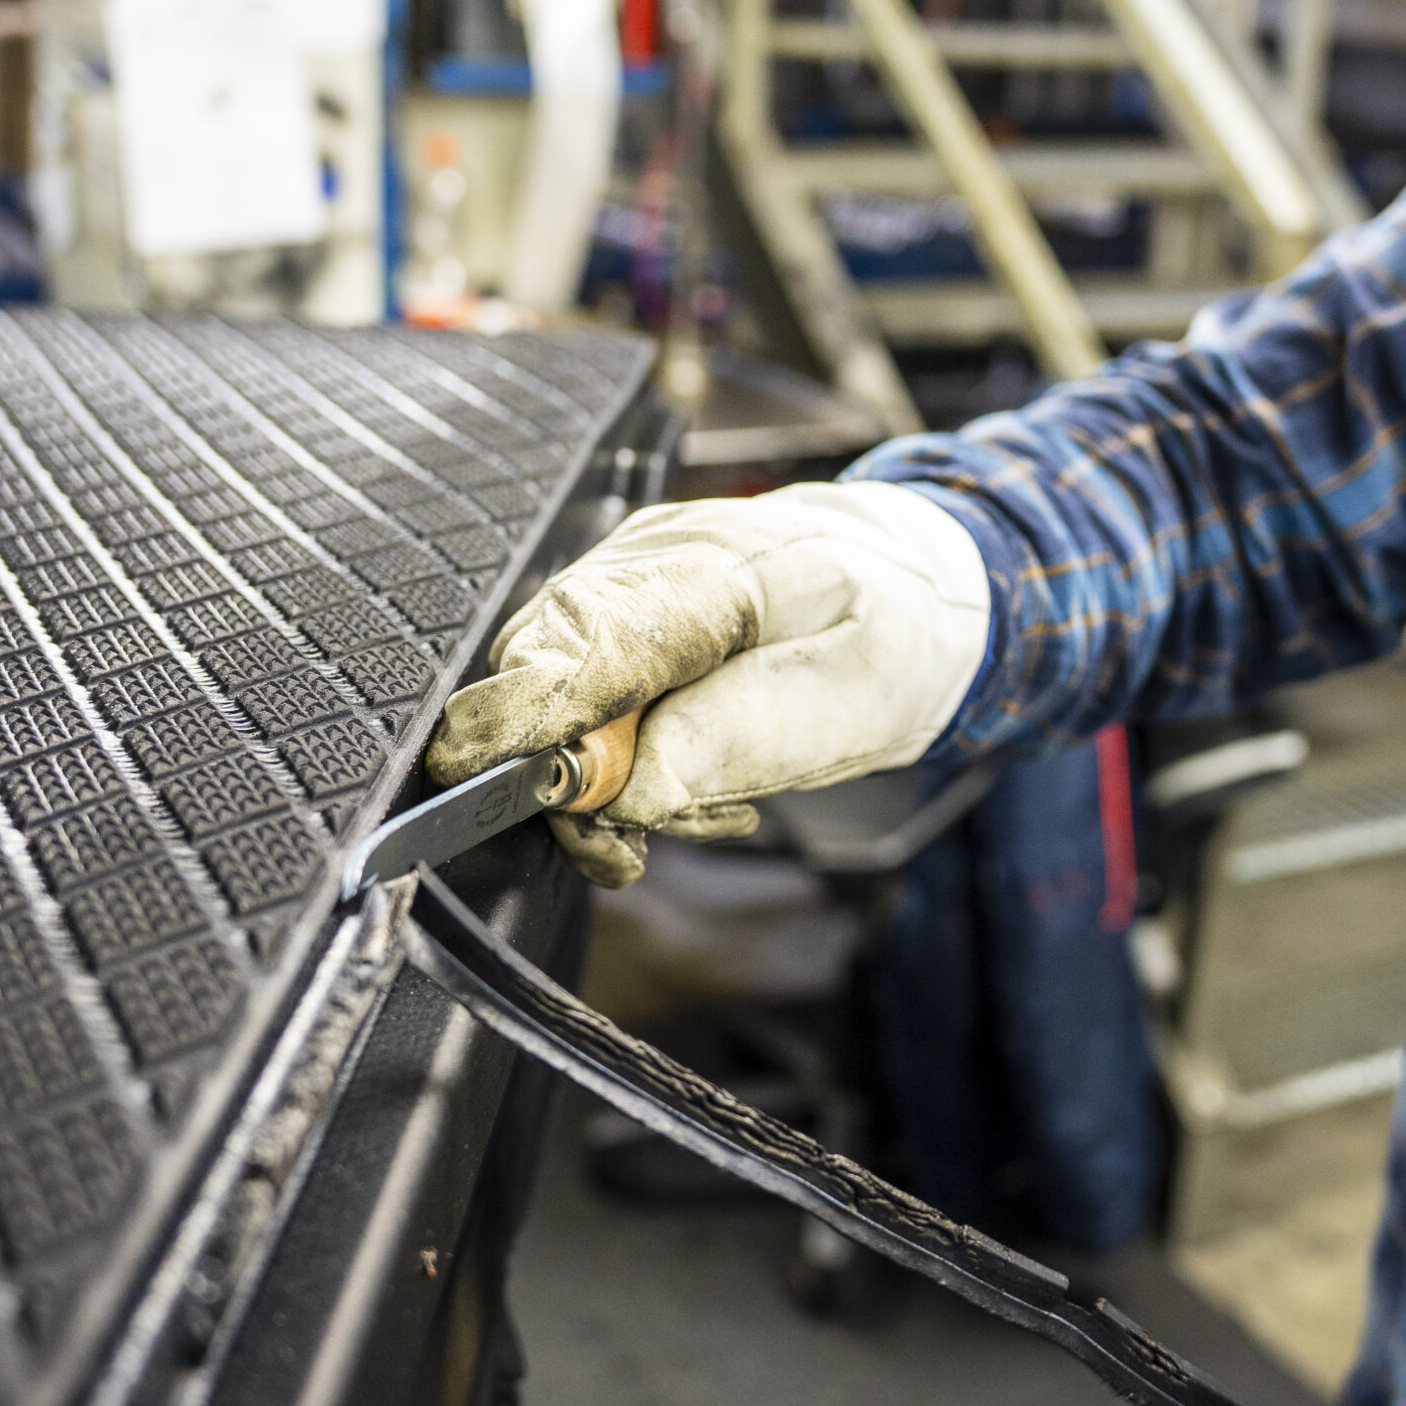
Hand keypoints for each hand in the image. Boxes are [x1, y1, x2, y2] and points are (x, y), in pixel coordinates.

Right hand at [425, 482, 989, 885]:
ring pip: (550, 693)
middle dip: (570, 772)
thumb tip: (623, 791)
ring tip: (707, 808)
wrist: (920, 588)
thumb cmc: (897, 633)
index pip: (588, 635)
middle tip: (638, 843)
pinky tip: (684, 783)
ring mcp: (623, 585)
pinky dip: (616, 763)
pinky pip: (578, 697)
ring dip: (603, 779)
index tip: (485, 776)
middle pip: (543, 667)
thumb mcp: (850, 702)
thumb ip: (738, 739)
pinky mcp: (618, 620)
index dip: (525, 711)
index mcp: (716, 565)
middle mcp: (647, 562)